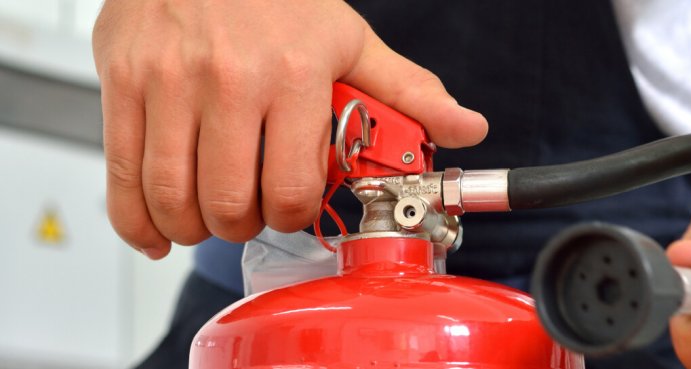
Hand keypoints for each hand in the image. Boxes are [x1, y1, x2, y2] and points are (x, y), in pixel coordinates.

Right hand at [93, 0, 486, 258]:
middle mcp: (227, 80)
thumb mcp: (351, 38)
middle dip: (244, 226)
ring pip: (172, 197)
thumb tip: (466, 127)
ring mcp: (167, 82)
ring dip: (194, 227)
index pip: (290, 187)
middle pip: (228, 204)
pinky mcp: (120, 82)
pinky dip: (136, 219)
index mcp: (293, 74)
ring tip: (210, 216)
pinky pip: (122, 174)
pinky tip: (158, 228)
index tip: (292, 207)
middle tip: (252, 213)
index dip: (292, 214)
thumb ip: (409, 90)